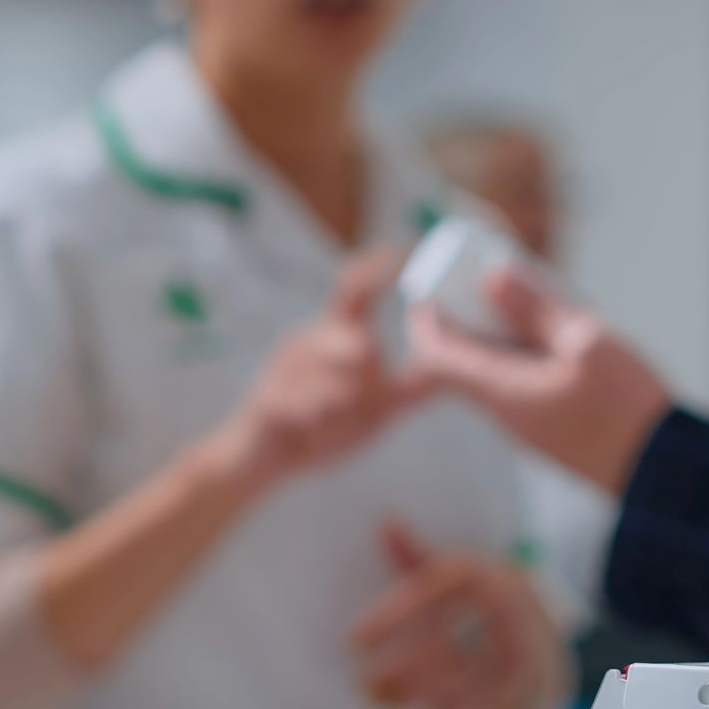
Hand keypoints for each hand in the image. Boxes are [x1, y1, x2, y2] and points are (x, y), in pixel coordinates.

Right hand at [204, 253, 433, 492]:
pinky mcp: (267, 395)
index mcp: (333, 337)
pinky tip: (308, 431)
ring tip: (327, 424)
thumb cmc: (318, 425)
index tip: (395, 250)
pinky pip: (312, 408)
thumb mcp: (372, 411)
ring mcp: (283, 365)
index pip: (354, 292)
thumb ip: (406, 390)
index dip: (372, 270)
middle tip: (355, 406)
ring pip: (339, 382)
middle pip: (361, 345)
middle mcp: (307, 340)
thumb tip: (449, 370)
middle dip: (370, 383)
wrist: (259, 459)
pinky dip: (321, 428)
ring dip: (344, 413)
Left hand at [348, 522, 569, 708]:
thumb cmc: (476, 601)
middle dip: (404, 664)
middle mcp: (504, 598)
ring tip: (393, 701)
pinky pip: (495, 696)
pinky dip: (463, 707)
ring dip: (429, 690)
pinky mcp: (531, 673)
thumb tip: (383, 522)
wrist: (539, 632)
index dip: (388, 615)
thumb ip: (413, 556)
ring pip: (470, 670)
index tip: (351, 640)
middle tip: (366, 681)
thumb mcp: (450, 573)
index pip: (428, 588)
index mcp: (476, 569)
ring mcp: (522, 637)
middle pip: (449, 635)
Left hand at [407, 268, 671, 493]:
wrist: (663, 473)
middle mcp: (506, 413)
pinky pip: (521, 385)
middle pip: (462, 363)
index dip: (427, 322)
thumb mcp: (584, 344)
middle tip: (482, 283)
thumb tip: (492, 277)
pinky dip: (524, 355)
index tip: (434, 290)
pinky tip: (555, 335)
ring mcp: (529, 425)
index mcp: (502, 392)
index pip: (437, 358)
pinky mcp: (552, 430)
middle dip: (465, 320)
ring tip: (525, 300)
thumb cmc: (625, 409)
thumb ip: (537, 311)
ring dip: (498, 336)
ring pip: (494, 374)